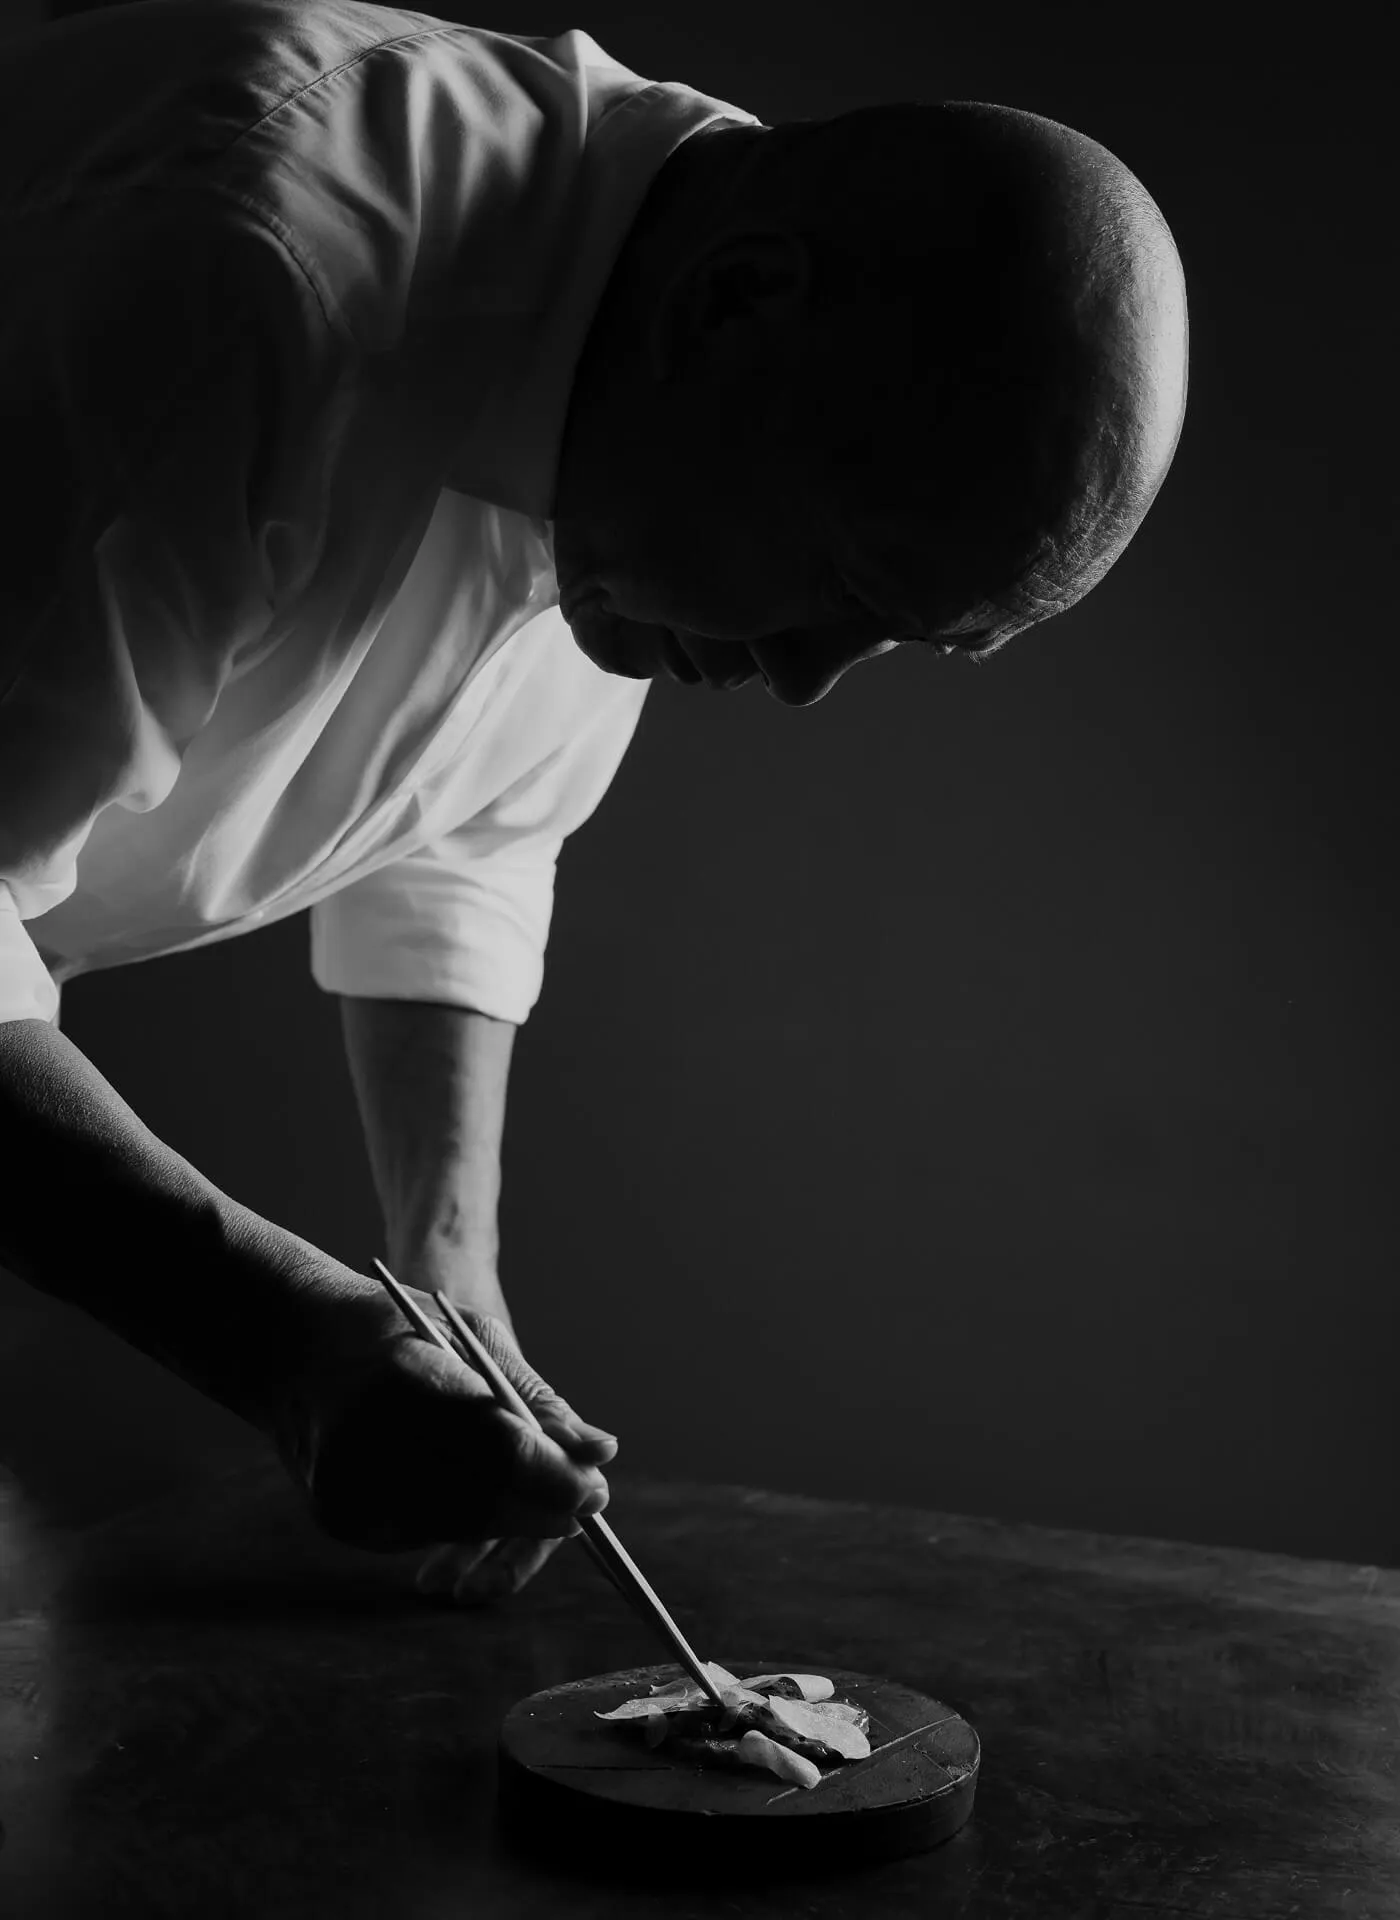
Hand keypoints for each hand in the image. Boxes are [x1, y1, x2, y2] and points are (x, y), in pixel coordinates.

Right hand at [272, 1281, 615, 1561]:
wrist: (290, 1343)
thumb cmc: (394, 1324)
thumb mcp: (471, 1336)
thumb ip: (533, 1401)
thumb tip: (600, 1453)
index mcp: (407, 1378)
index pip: (499, 1447)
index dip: (554, 1477)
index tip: (595, 1488)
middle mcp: (370, 1443)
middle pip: (483, 1498)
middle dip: (543, 1505)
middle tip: (586, 1498)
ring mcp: (350, 1488)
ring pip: (459, 1525)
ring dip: (512, 1518)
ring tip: (549, 1501)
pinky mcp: (343, 1520)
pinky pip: (426, 1533)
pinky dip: (467, 1520)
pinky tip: (493, 1502)